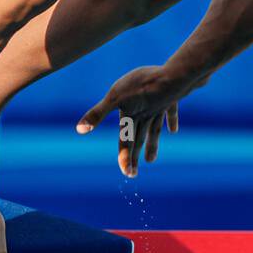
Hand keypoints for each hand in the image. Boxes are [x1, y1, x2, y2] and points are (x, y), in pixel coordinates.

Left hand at [76, 65, 199, 176]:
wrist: (172, 77)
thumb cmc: (140, 85)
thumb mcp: (114, 97)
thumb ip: (97, 114)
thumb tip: (79, 130)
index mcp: (131, 117)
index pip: (126, 141)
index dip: (125, 157)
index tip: (127, 174)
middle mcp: (145, 117)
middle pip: (139, 139)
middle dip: (135, 156)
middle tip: (133, 174)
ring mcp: (159, 109)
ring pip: (154, 130)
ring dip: (152, 145)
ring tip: (150, 160)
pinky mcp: (170, 100)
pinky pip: (170, 113)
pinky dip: (171, 122)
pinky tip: (173, 131)